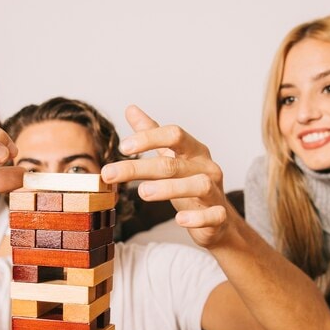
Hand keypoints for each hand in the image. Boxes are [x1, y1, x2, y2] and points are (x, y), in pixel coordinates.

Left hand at [100, 105, 236, 248]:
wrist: (217, 220)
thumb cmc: (190, 183)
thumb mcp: (171, 157)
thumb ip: (152, 135)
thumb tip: (131, 109)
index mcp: (194, 151)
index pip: (174, 135)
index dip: (148, 138)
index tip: (123, 147)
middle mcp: (206, 167)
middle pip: (174, 163)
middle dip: (140, 168)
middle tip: (110, 174)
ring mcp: (215, 191)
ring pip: (198, 185)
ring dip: (169, 188)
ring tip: (142, 192)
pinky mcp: (219, 215)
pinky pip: (213, 215)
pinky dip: (197, 217)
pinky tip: (179, 219)